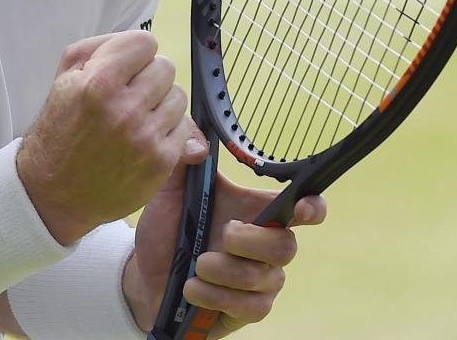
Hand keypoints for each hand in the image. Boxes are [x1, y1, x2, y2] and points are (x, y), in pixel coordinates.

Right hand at [17, 31, 194, 244]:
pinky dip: (167, 129)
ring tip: (137, 116)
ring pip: (178, 96)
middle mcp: (124, 109)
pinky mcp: (161, 162)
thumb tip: (143, 46)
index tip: (126, 67)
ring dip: (160, 102)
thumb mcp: (64, 78)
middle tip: (129, 94)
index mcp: (98, 83)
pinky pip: (184, 127)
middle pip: (165, 67)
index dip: (134, 53)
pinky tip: (144, 137)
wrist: (54, 193)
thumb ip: (101, 47)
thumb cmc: (59, 131)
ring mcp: (145, 137)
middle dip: (148, 77)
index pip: (145, 42)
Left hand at [126, 128, 327, 336]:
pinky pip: (252, 307)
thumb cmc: (166, 229)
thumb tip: (200, 146)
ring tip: (195, 266)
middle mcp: (264, 246)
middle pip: (287, 246)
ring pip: (265, 278)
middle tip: (223, 236)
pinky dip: (216, 297)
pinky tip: (193, 289)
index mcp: (253, 212)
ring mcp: (259, 280)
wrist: (143, 274)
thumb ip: (182, 161)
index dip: (312, 206)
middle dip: (252, 242)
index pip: (302, 206)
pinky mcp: (248, 309)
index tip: (303, 207)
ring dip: (224, 272)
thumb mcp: (167, 191)